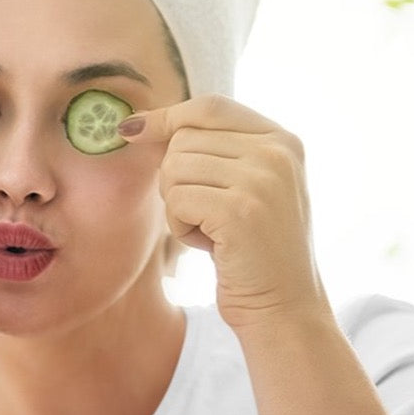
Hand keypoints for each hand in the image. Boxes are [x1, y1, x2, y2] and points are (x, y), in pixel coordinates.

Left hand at [119, 95, 325, 330]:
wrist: (283, 307)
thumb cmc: (253, 255)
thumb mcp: (247, 191)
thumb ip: (218, 155)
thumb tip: (146, 126)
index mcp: (282, 140)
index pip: (210, 107)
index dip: (165, 116)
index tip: (130, 130)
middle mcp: (277, 151)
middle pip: (183, 140)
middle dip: (175, 181)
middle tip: (203, 216)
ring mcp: (262, 178)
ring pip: (174, 169)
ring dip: (177, 207)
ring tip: (210, 232)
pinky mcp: (240, 209)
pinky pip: (177, 201)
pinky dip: (180, 228)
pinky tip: (208, 246)